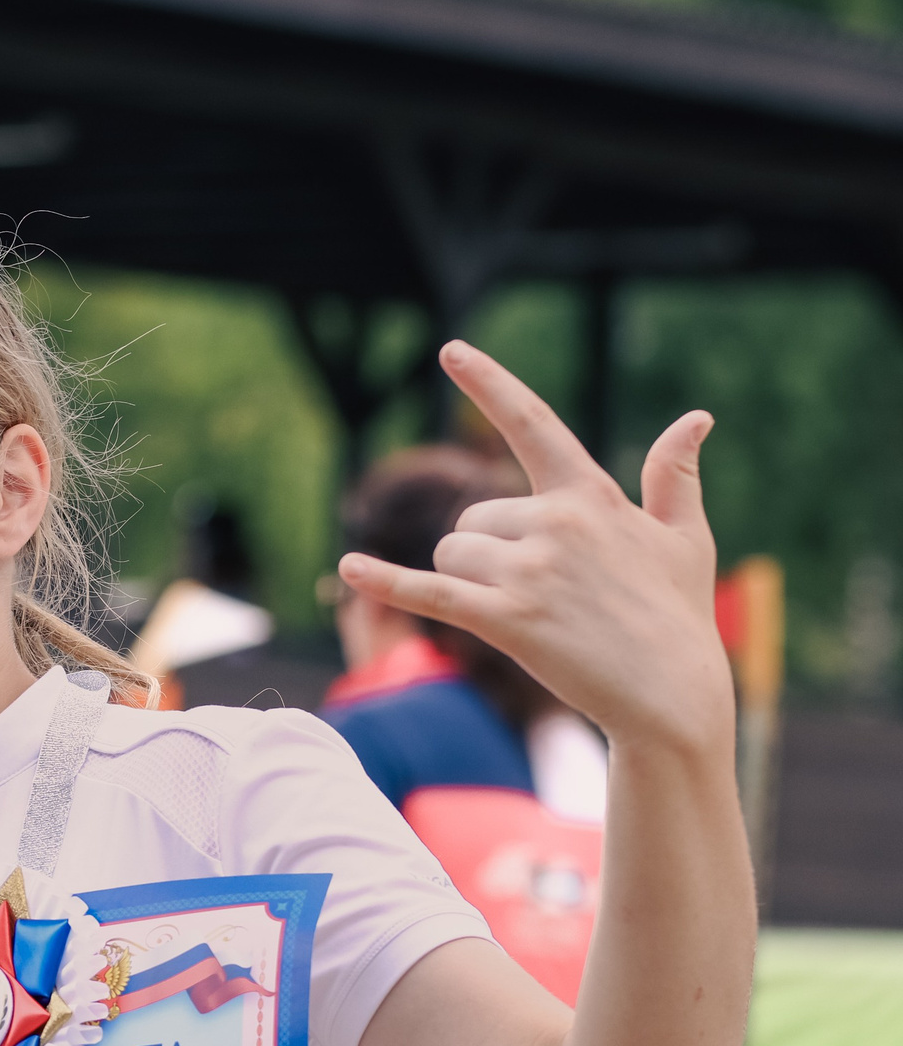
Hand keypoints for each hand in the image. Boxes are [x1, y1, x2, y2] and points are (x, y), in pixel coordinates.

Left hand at [336, 341, 735, 760]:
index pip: (532, 424)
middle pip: (471, 517)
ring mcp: (530, 571)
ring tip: (528, 614)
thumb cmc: (677, 617)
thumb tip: (697, 418)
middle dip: (487, 552)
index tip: (450, 348)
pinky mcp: (506, 618)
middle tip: (543, 593)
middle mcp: (556, 522)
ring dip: (470, 582)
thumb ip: (674, 477)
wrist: (673, 697)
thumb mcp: (686, 539)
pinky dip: (385, 582)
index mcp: (590, 496)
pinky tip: (348, 569)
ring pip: (452, 554)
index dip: (490, 384)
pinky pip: (430, 592)